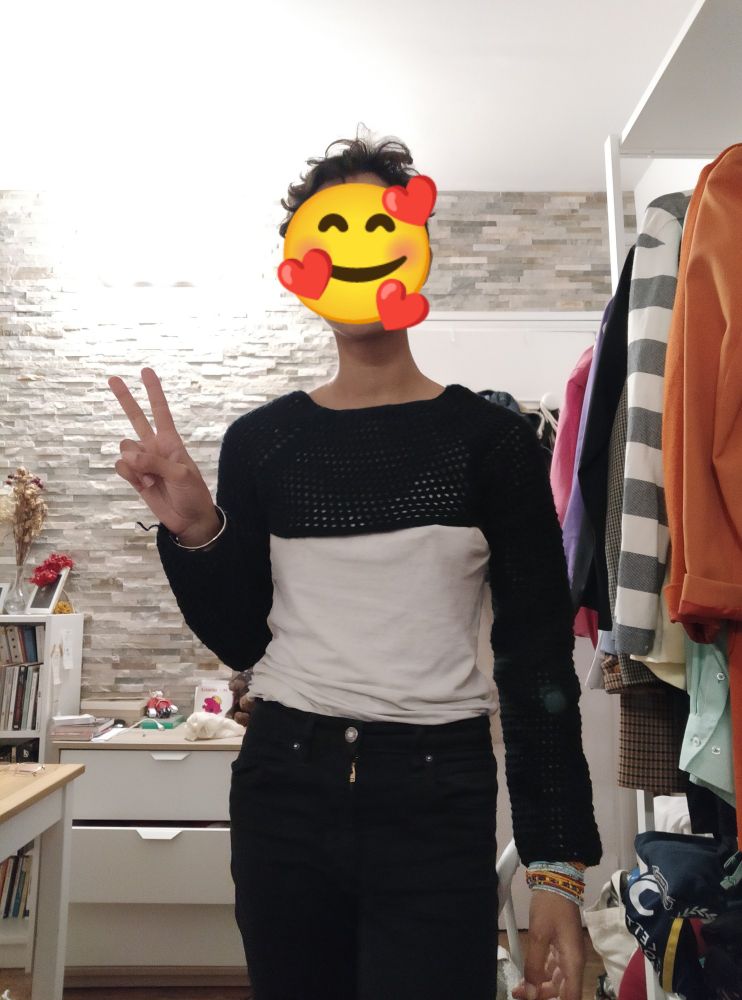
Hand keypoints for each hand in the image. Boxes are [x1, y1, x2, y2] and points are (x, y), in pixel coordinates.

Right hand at [108, 367, 217, 540]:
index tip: (146, 371)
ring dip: (134, 463)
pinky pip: (121, 467)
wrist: (189, 520)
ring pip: (125, 448)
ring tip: (151, 478)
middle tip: (112, 378)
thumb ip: (155, 463)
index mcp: (171, 441)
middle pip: (136, 418)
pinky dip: (129, 474)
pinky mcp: (135, 478)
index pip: (160, 411)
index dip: (153, 391)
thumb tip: (128, 455)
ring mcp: (144, 462)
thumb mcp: (181, 475)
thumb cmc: (193, 494)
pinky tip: (144, 484)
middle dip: (124, 399)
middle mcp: (155, 447)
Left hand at [512, 891, 584, 999]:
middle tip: (519, 994)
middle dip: (541, 996)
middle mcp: (573, 962)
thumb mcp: (538, 936)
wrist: (556, 880)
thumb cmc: (550, 908)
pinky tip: (527, 974)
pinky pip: (552, 968)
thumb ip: (534, 966)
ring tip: (519, 987)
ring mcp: (568, 954)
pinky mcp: (561, 946)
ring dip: (538, 986)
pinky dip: (540, 973)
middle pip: (562, 991)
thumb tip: (529, 994)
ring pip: (555, 980)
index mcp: (573, 963)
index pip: (573, 997)